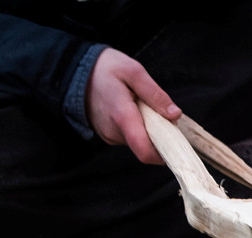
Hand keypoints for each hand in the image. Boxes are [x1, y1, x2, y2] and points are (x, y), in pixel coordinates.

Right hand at [85, 48, 178, 165]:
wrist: (75, 72)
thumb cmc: (105, 68)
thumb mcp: (133, 71)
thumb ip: (155, 94)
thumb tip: (175, 115)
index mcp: (122, 116)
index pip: (145, 150)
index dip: (164, 154)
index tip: (176, 143)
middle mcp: (114, 132)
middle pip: (146, 147)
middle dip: (159, 135)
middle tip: (159, 112)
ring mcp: (110, 136)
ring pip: (139, 142)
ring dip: (148, 130)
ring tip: (142, 107)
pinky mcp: (108, 136)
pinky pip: (130, 138)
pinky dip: (138, 128)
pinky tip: (133, 111)